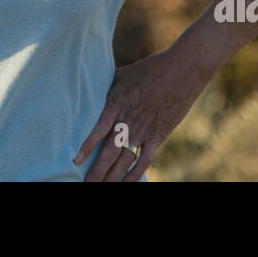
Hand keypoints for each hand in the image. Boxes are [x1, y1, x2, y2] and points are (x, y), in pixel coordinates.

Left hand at [74, 50, 204, 181]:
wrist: (181, 72)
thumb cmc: (150, 69)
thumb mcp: (122, 74)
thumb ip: (106, 84)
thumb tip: (90, 84)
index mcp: (116, 104)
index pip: (98, 130)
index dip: (87, 147)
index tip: (76, 160)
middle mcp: (128, 121)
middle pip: (109, 151)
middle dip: (97, 170)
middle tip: (86, 184)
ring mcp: (144, 130)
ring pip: (125, 160)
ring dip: (112, 176)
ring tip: (100, 187)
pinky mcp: (158, 135)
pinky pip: (145, 159)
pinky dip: (136, 174)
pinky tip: (127, 184)